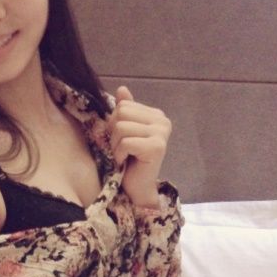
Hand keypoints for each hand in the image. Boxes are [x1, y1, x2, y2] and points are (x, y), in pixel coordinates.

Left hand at [107, 86, 171, 205]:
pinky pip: (126, 142)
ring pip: (121, 127)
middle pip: (121, 113)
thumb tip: (122, 89)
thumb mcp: (124, 132)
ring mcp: (161, 134)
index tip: (122, 140)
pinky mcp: (157, 147)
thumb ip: (125, 111)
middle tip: (122, 149)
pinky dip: (119, 154)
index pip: (123, 105)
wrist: (137, 187)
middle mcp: (162, 121)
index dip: (114, 123)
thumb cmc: (129, 160)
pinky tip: (126, 162)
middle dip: (114, 134)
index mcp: (155, 115)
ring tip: (124, 156)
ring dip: (116, 146)